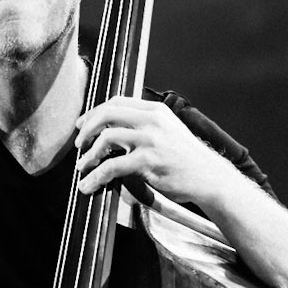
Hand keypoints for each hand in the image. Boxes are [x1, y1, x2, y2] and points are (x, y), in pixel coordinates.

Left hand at [75, 96, 228, 210]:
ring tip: (82, 167)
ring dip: (88, 155)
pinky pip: (112, 166)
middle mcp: (151, 120)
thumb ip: (144, 126)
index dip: (94, 113)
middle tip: (79, 146)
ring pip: (106, 138)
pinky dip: (95, 176)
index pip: (116, 102)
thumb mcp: (167, 131)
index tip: (82, 126)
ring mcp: (150, 140)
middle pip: (106, 115)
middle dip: (86, 130)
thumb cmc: (186, 159)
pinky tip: (89, 184)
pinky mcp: (147, 161)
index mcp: (155, 110)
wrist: (208, 177)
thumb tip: (113, 131)